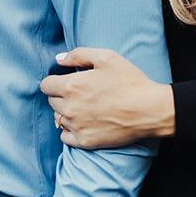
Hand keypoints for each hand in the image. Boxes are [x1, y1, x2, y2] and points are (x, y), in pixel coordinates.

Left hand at [40, 48, 174, 148]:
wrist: (149, 109)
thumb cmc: (129, 81)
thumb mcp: (106, 57)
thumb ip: (78, 55)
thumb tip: (58, 60)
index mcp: (72, 86)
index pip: (46, 85)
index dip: (55, 81)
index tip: (66, 81)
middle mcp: (70, 107)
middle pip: (51, 101)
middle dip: (61, 95)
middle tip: (79, 93)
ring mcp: (76, 126)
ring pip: (58, 118)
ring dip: (66, 112)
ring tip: (83, 107)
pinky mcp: (85, 141)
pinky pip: (65, 137)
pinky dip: (70, 130)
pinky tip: (83, 123)